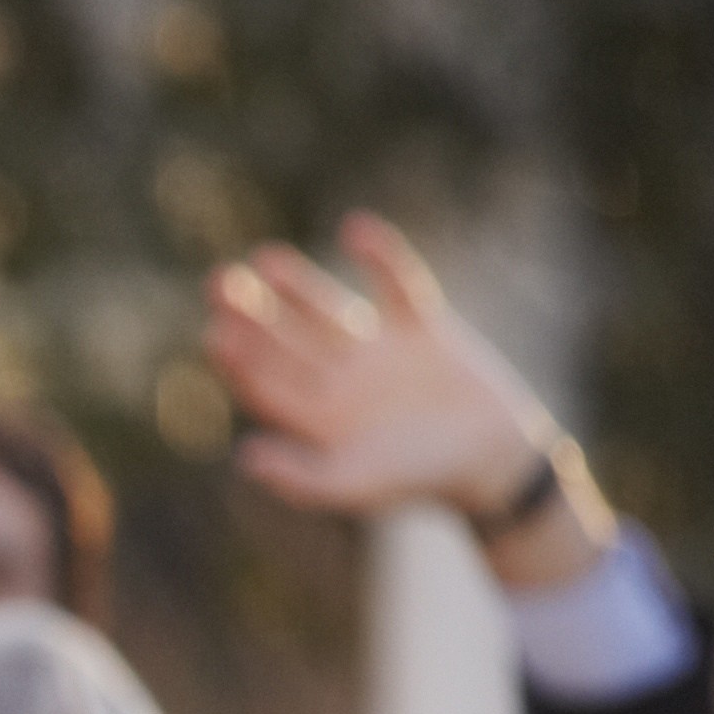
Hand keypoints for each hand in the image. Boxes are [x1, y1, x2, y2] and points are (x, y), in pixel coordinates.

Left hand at [203, 214, 614, 585]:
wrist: (496, 462)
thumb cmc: (423, 481)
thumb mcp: (358, 486)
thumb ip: (302, 477)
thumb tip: (245, 455)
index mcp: (318, 418)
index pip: (267, 384)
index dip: (241, 360)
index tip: (217, 333)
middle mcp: (339, 381)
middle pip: (286, 342)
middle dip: (252, 314)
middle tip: (216, 281)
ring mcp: (378, 353)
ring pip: (328, 312)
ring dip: (298, 287)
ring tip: (265, 258)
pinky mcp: (422, 330)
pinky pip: (399, 286)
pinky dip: (382, 258)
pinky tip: (356, 227)